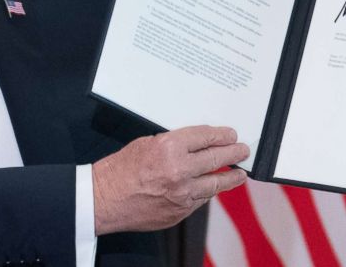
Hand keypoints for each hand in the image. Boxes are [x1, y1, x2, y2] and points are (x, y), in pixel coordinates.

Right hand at [92, 125, 249, 234]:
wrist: (104, 200)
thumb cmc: (119, 169)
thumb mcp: (145, 144)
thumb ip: (172, 143)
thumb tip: (195, 144)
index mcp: (169, 148)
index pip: (205, 137)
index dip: (221, 135)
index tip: (230, 135)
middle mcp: (179, 170)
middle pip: (215, 158)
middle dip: (232, 153)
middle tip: (242, 150)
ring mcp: (181, 194)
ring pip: (215, 183)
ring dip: (230, 177)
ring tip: (240, 173)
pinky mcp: (180, 211)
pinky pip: (201, 199)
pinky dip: (209, 192)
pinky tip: (214, 188)